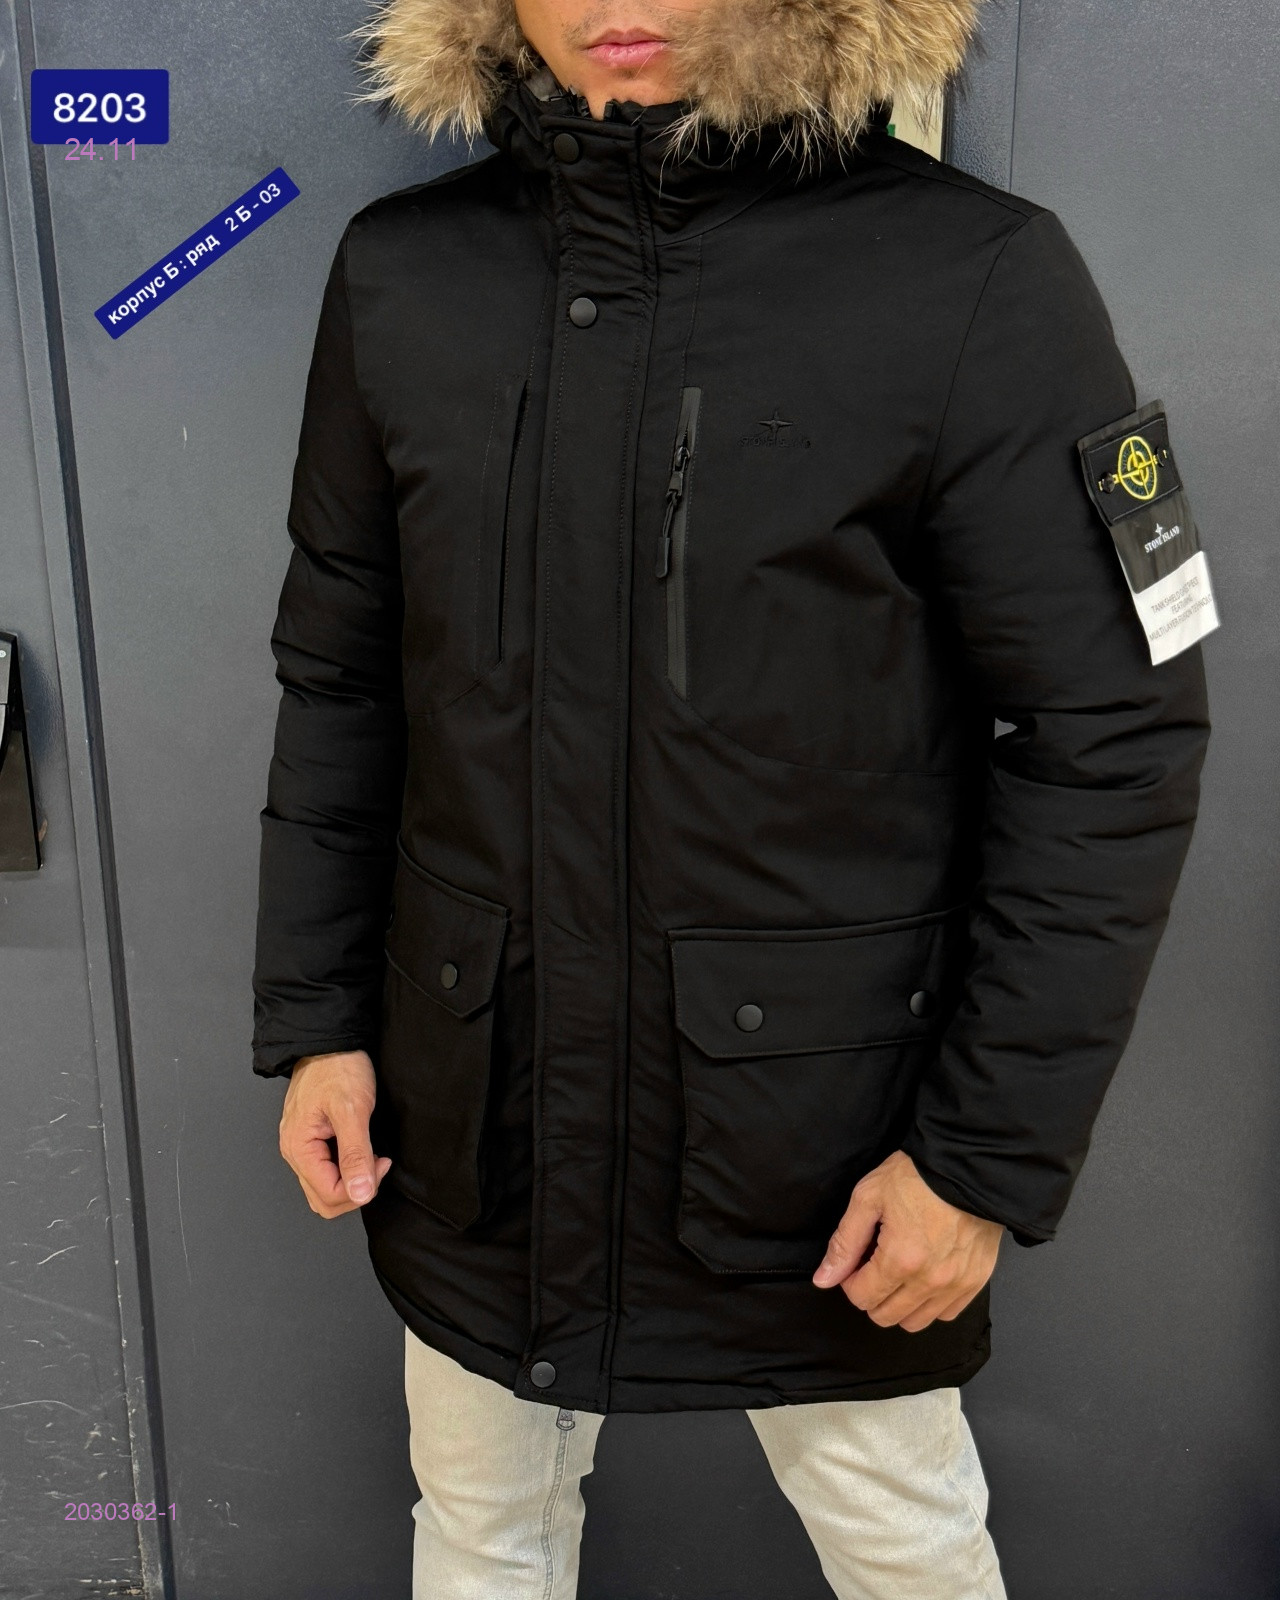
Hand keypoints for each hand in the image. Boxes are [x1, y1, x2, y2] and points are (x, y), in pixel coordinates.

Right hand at [279, 1050, 391, 1218]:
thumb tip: (360, 1194)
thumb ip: (355, 1154)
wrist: (330, 1042)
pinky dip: (347, 1169)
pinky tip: (361, 1151)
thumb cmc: (337, 1067)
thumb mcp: (352, 1110)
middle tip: (376, 1163)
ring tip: (370, 1155)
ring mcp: (302, 1146)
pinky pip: (327, 1170)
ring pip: (325, 1187)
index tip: (380, 1165)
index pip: (328, 1196)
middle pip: (323, 1200)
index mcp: (298, 1148)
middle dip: (355, 1190)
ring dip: (351, 1181)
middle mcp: (295, 1151)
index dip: (359, 1189)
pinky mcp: (313, 1139)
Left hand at [813, 1150, 1002, 1332]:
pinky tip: (925, 1277)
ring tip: (900, 1271)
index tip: (857, 1261)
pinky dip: (931, 1303)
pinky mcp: (976, 1281)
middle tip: (876, 1265)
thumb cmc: (916, 1175)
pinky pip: (947, 1313)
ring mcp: (956, 1284)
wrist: (965, 1164)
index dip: (851, 1280)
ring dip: (900, 1304)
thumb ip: (844, 1243)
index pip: (861, 1297)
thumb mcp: (868, 1198)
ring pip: (916, 1322)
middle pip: (886, 1316)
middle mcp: (930, 1281)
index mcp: (900, 1260)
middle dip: (872, 1294)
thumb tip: (824, 1279)